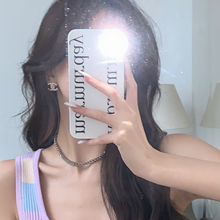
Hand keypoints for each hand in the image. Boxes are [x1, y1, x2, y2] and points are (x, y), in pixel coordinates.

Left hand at [66, 59, 156, 178]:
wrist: (147, 160)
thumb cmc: (138, 144)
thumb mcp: (134, 125)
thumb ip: (124, 116)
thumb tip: (109, 110)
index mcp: (133, 110)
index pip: (132, 86)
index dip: (127, 72)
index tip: (121, 58)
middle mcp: (130, 114)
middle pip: (113, 93)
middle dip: (97, 84)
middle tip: (84, 76)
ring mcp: (125, 126)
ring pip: (102, 115)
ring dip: (85, 110)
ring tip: (72, 106)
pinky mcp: (120, 139)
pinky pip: (102, 138)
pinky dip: (91, 140)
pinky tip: (81, 141)